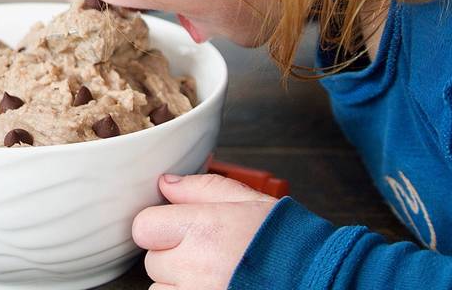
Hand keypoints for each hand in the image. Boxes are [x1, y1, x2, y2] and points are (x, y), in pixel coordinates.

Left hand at [132, 173, 277, 289]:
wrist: (319, 279)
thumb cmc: (286, 241)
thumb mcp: (245, 199)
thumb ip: (200, 188)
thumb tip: (166, 183)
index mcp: (199, 229)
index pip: (144, 227)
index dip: (159, 226)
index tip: (177, 228)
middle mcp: (192, 267)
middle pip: (153, 261)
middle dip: (173, 256)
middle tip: (207, 253)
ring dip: (180, 285)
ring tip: (215, 276)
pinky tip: (216, 288)